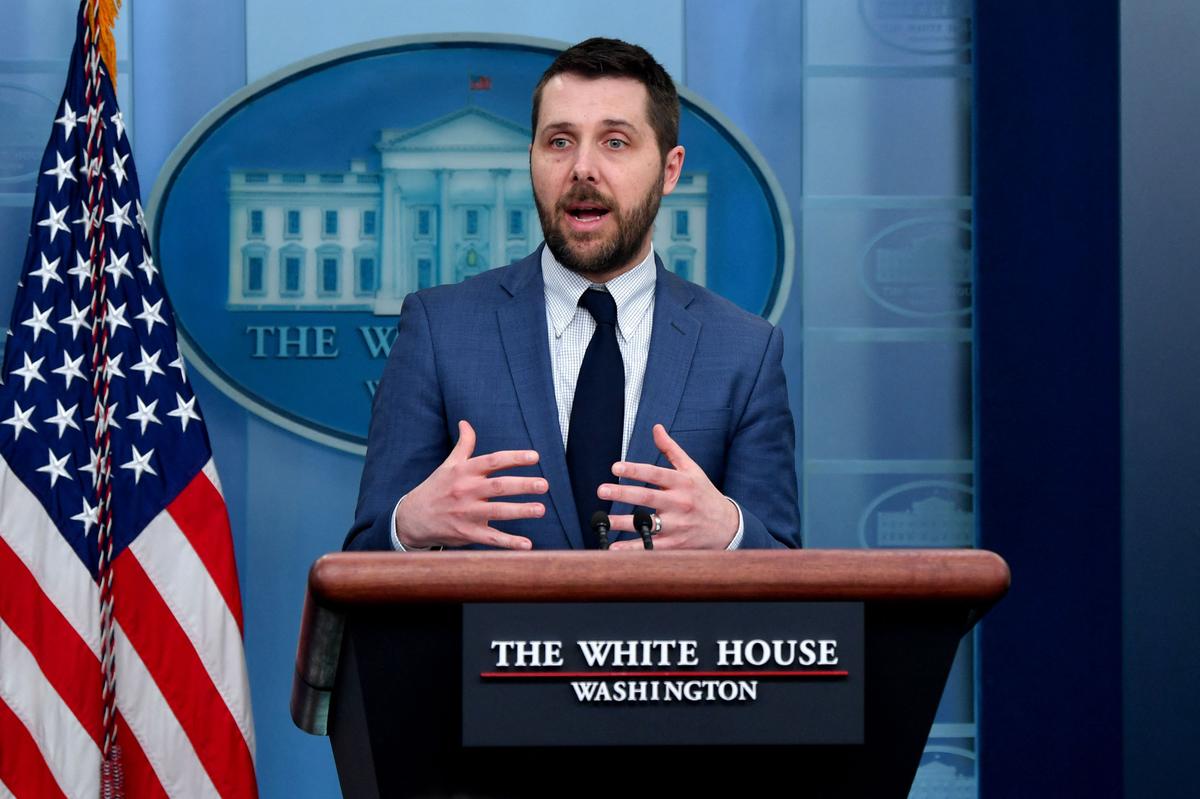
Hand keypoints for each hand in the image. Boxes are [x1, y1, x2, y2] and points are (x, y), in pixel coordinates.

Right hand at [393, 420, 545, 549]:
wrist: (411, 519)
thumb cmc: (436, 488)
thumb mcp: (448, 465)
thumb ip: (463, 445)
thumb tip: (466, 423)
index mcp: (464, 471)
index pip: (492, 461)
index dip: (514, 458)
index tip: (535, 457)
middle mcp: (466, 491)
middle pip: (498, 486)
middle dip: (522, 485)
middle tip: (544, 484)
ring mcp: (466, 513)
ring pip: (497, 512)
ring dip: (520, 511)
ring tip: (541, 509)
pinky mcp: (467, 533)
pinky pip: (491, 539)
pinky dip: (509, 543)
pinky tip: (527, 544)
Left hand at [601, 424, 738, 549]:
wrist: (727, 526)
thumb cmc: (704, 494)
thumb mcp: (692, 469)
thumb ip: (671, 449)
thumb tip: (656, 428)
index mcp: (682, 482)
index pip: (656, 473)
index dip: (635, 470)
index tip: (615, 467)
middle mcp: (680, 503)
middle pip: (648, 498)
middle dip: (623, 494)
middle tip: (602, 490)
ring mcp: (677, 525)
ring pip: (647, 524)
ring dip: (623, 523)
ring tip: (603, 521)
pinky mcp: (675, 544)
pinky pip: (651, 546)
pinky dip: (633, 548)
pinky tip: (614, 547)